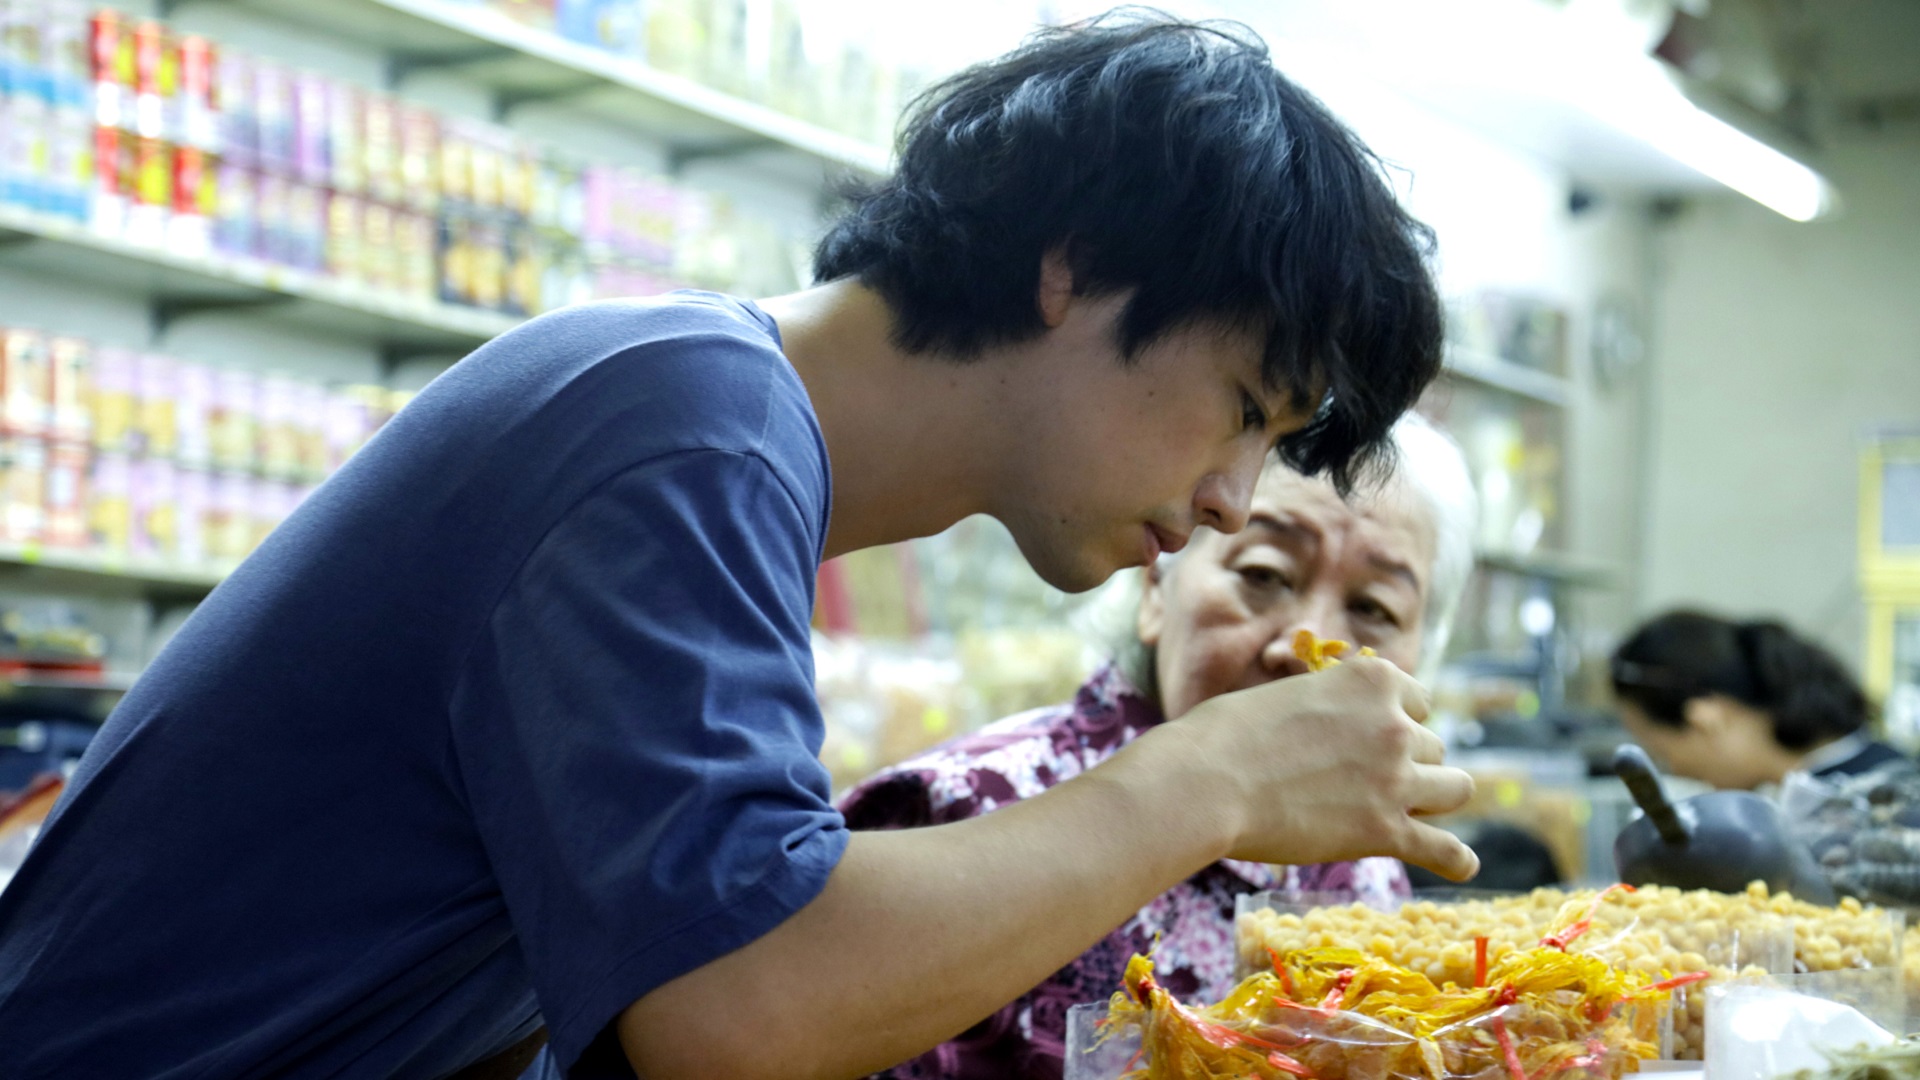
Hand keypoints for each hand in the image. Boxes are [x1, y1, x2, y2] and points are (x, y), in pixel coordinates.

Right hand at [1159, 656, 1478, 880]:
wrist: (1206, 781)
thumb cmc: (1225, 733)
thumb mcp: (1288, 693)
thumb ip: (1328, 706)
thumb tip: (1333, 728)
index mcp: (1373, 679)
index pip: (1419, 701)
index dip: (1398, 722)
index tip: (1377, 739)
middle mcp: (1395, 724)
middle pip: (1433, 746)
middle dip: (1409, 763)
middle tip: (1370, 781)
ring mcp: (1395, 779)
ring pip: (1455, 789)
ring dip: (1434, 799)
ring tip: (1411, 811)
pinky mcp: (1385, 831)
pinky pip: (1445, 849)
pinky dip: (1455, 859)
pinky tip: (1461, 866)